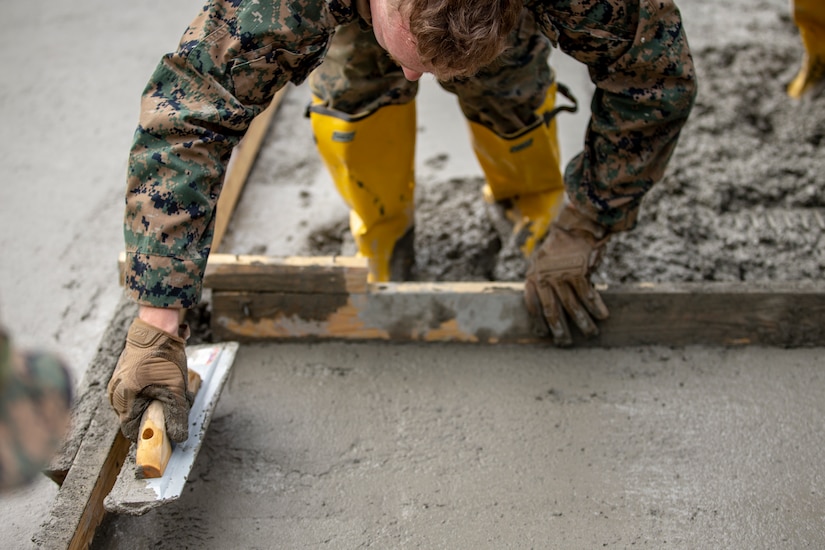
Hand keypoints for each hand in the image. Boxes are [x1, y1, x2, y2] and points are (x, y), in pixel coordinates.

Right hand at [107, 317, 192, 442]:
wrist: (157, 329)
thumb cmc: (164, 357)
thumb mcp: (174, 390)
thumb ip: (176, 416)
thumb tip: (178, 438)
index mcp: (123, 399)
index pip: (131, 430)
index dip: (149, 434)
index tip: (165, 433)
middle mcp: (116, 393)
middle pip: (135, 418)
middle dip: (155, 416)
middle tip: (172, 407)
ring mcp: (118, 383)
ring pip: (137, 405)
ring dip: (154, 404)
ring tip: (170, 391)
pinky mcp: (124, 376)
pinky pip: (137, 393)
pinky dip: (150, 393)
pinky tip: (164, 382)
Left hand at [524, 205, 609, 345]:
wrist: (576, 224)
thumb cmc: (561, 244)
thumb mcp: (543, 261)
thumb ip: (545, 281)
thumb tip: (553, 304)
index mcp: (534, 276)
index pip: (532, 305)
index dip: (537, 321)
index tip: (542, 334)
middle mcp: (545, 278)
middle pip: (551, 311)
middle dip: (559, 330)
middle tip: (565, 343)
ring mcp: (562, 276)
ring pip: (572, 306)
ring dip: (583, 322)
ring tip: (591, 333)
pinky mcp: (579, 272)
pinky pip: (588, 295)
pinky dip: (596, 307)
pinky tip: (603, 316)